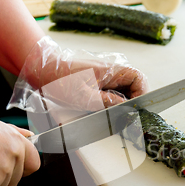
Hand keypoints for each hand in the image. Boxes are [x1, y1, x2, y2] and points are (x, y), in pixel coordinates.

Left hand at [13, 36, 148, 112]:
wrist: (42, 69)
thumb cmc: (60, 80)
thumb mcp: (84, 97)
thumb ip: (108, 103)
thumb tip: (127, 110)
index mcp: (112, 69)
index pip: (139, 79)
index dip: (142, 95)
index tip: (136, 110)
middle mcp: (112, 70)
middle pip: (134, 85)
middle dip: (133, 101)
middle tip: (127, 116)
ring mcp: (105, 75)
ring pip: (124, 90)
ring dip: (123, 103)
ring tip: (116, 115)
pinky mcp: (98, 80)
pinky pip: (113, 91)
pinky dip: (112, 101)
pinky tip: (105, 110)